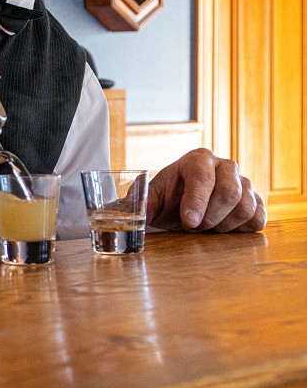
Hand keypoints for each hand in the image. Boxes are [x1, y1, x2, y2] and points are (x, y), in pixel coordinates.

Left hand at [147, 149, 265, 232]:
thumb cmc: (167, 198)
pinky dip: (241, 229)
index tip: (188, 222)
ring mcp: (244, 183)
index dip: (196, 201)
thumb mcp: (150, 197)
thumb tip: (130, 209)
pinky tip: (223, 228)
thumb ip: (141, 201)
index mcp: (198, 159)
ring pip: (245, 207)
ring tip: (205, 227)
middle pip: (229, 192)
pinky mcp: (256, 201)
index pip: (202, 177)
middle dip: (209, 217)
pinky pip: (258, 218)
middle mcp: (225, 166)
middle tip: (192, 227)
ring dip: (223, 225)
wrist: (183, 205)